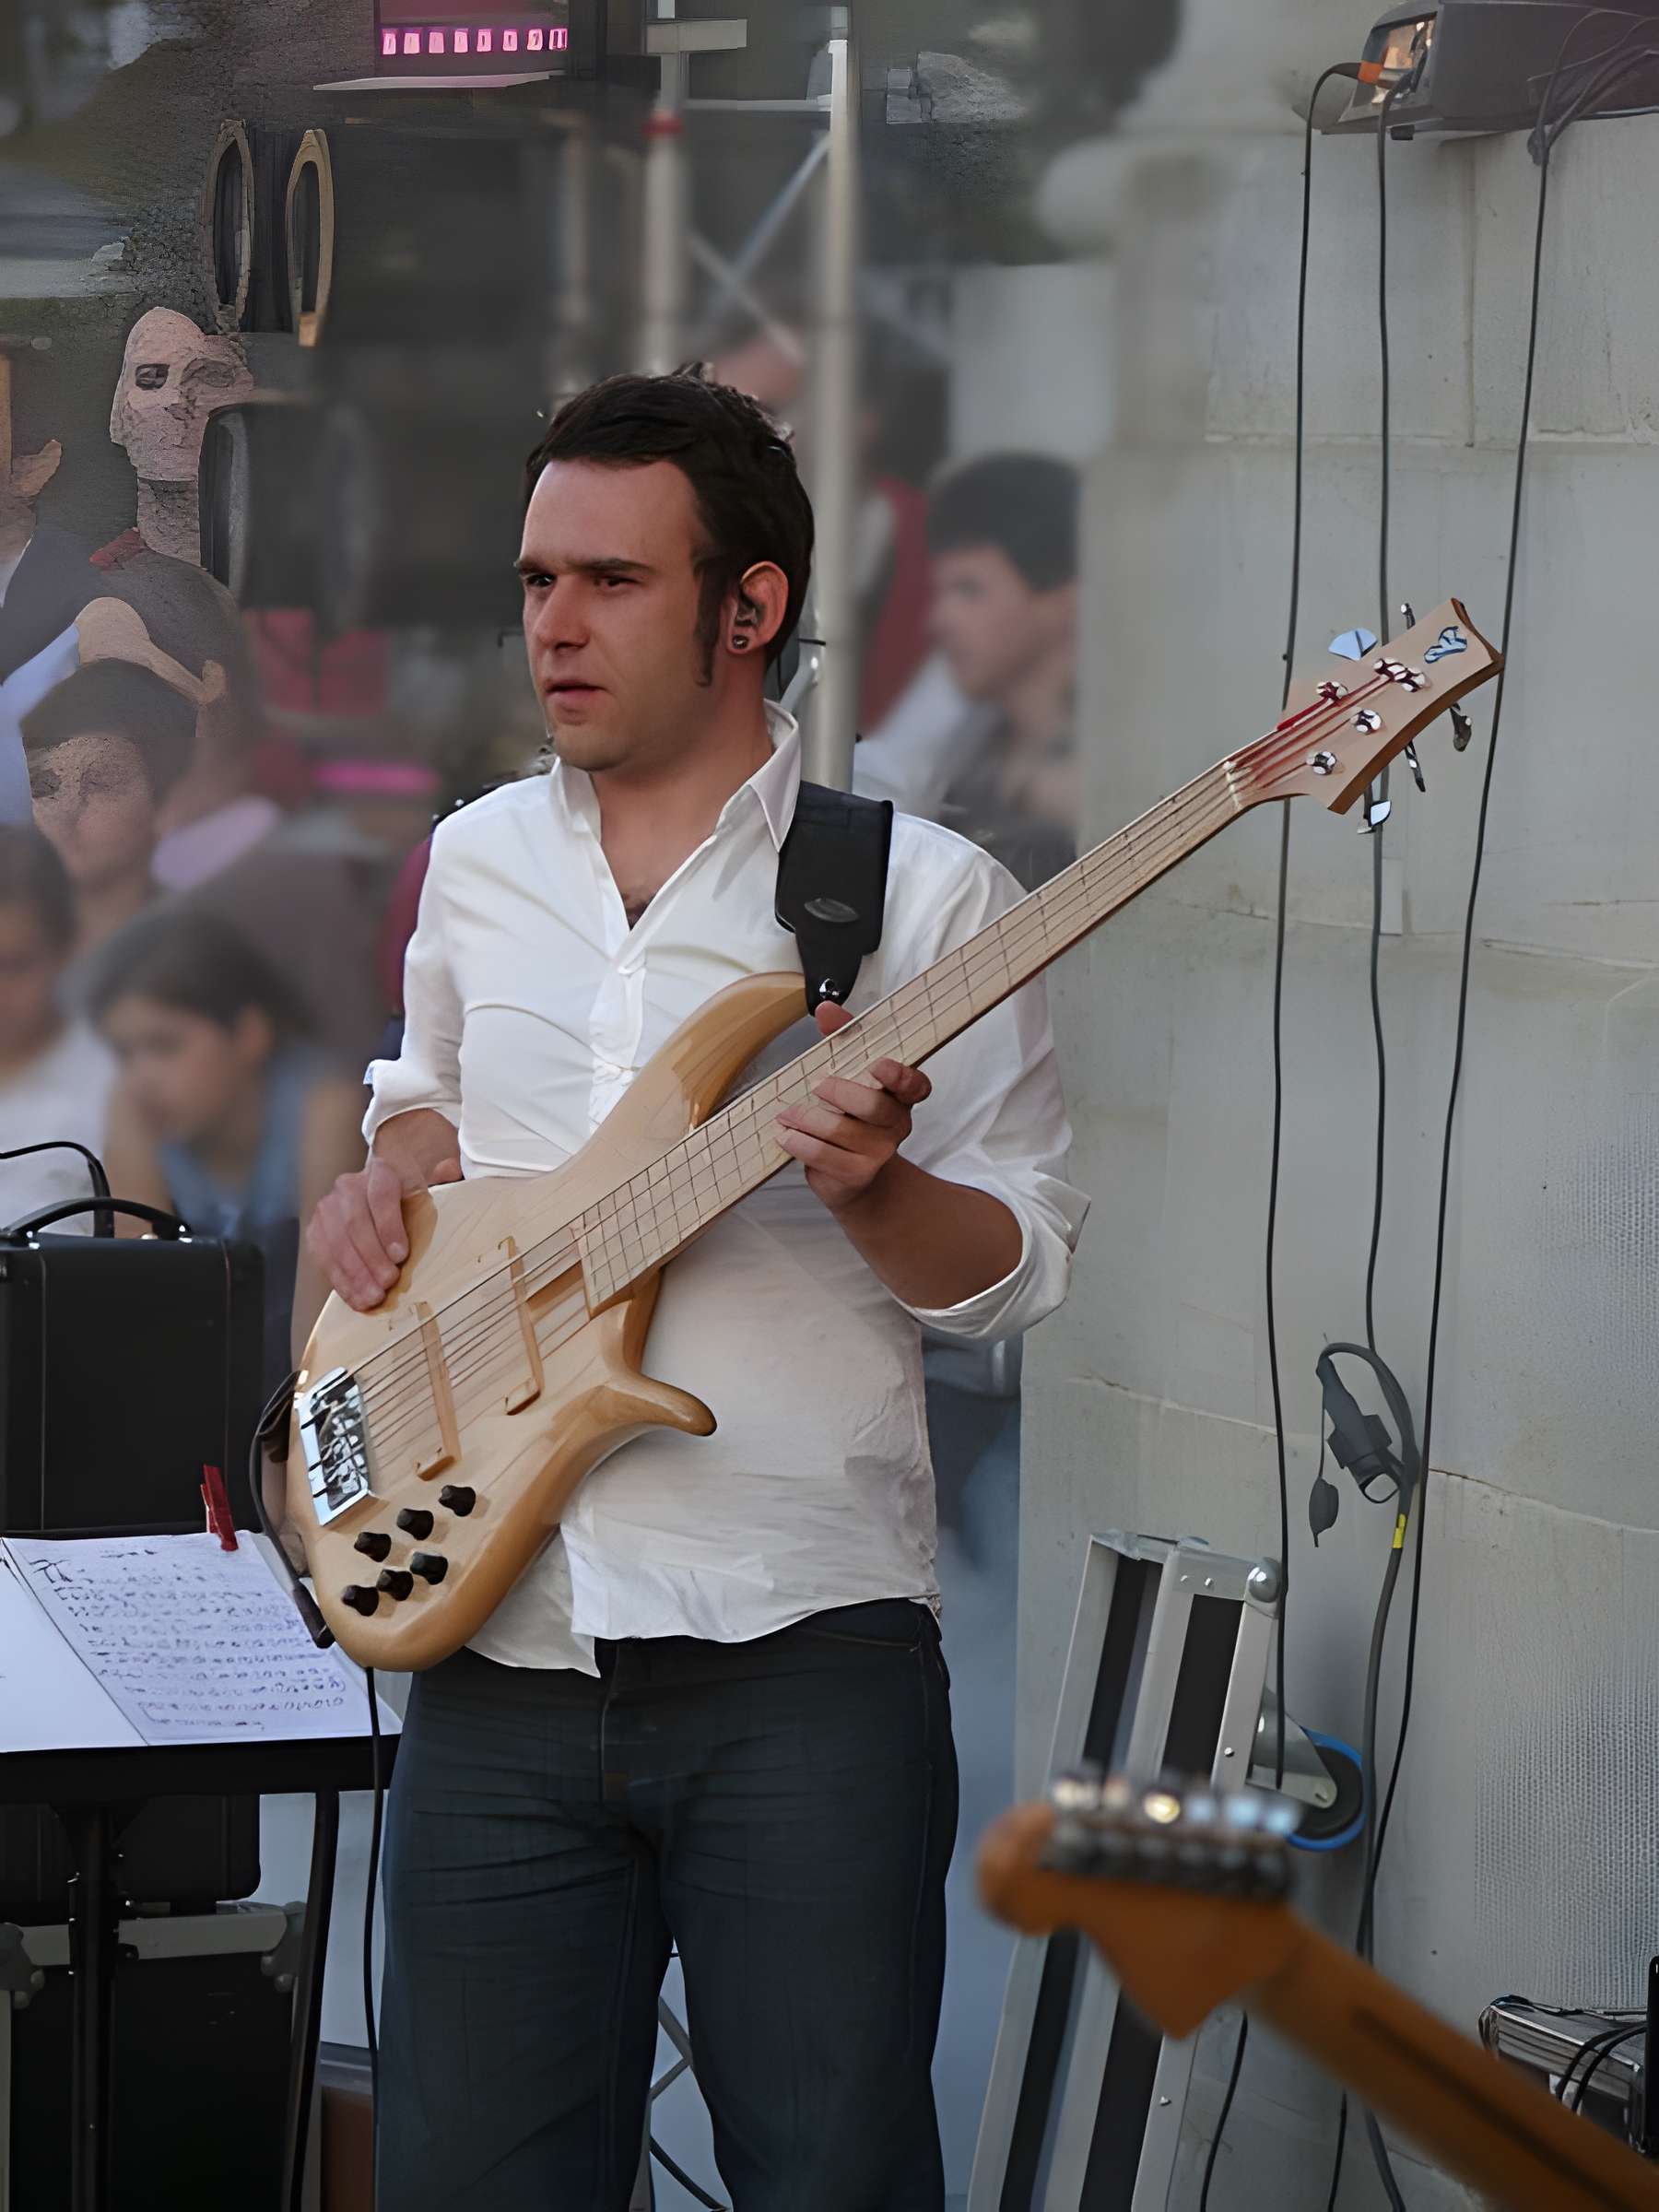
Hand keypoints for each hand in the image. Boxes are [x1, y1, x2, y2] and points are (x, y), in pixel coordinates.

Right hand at [306, 1146, 460, 1311]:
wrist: (379, 1196)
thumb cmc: (408, 1199)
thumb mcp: (428, 1187)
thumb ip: (441, 1180)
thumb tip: (449, 1170)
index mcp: (380, 1172)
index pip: (381, 1195)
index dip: (389, 1226)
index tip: (400, 1255)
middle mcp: (349, 1186)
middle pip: (355, 1222)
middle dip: (371, 1257)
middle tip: (387, 1282)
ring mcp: (328, 1208)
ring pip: (336, 1242)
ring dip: (354, 1273)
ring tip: (372, 1296)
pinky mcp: (316, 1232)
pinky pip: (324, 1258)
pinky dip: (341, 1281)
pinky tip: (356, 1298)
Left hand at [773, 1002, 931, 1216]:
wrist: (853, 1178)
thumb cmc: (849, 1116)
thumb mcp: (847, 1072)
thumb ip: (841, 1038)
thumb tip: (827, 1009)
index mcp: (899, 1096)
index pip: (914, 1085)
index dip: (900, 1076)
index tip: (879, 1065)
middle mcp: (896, 1124)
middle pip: (873, 1106)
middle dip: (840, 1092)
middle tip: (816, 1085)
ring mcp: (879, 1152)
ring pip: (841, 1130)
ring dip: (807, 1119)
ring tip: (786, 1114)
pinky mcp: (857, 1174)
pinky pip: (824, 1156)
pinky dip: (800, 1143)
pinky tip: (786, 1136)